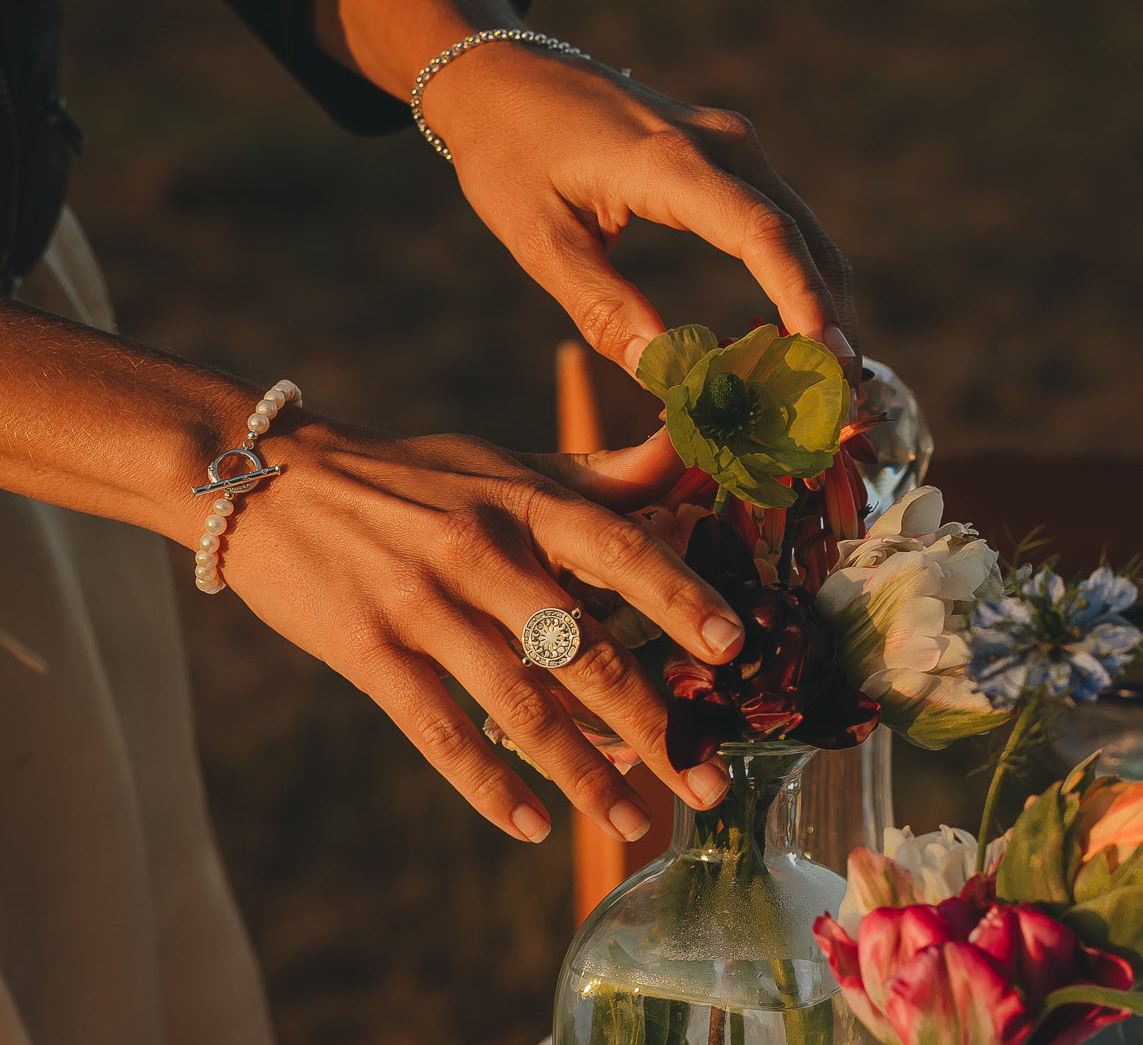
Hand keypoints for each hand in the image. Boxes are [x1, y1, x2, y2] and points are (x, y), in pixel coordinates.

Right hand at [221, 419, 743, 843]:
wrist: (269, 477)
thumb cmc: (405, 475)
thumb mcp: (498, 462)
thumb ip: (593, 473)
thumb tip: (684, 456)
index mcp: (520, 501)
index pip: (619, 547)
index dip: (680, 597)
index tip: (732, 651)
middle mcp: (478, 552)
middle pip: (584, 650)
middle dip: (656, 726)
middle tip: (708, 783)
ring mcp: (421, 605)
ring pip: (520, 706)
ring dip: (584, 775)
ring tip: (633, 824)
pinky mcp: (368, 653)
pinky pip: (439, 734)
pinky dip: (489, 787)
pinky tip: (532, 826)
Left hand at [424, 42, 858, 374]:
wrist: (502, 74)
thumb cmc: (510, 154)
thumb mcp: (540, 241)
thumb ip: (603, 308)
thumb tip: (665, 376)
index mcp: (672, 164)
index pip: (764, 236)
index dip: (804, 303)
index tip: (832, 362)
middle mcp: (723, 146)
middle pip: (806, 243)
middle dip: (831, 324)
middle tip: (841, 405)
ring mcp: (732, 146)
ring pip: (805, 236)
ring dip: (821, 307)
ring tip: (821, 386)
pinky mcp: (728, 157)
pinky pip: (781, 225)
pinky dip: (796, 283)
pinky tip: (785, 338)